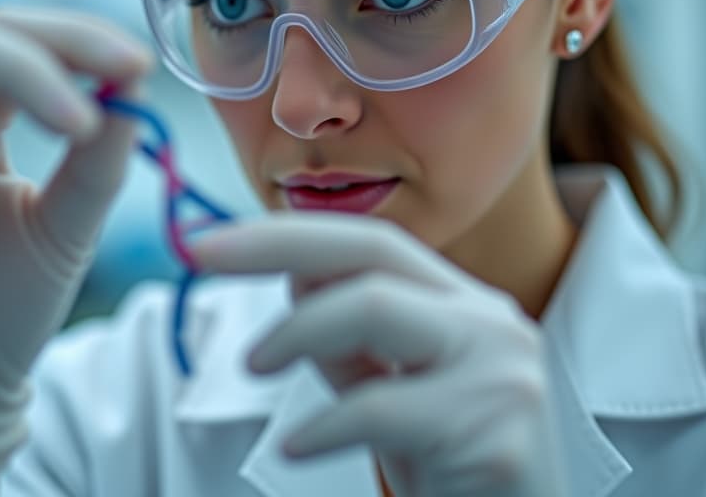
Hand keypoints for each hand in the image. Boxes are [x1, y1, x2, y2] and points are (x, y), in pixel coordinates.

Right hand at [0, 7, 152, 496]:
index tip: (139, 61)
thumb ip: (98, 158)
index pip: (30, 41)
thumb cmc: (8, 308)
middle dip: (58, 46)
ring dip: (10, 68)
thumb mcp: (70, 225)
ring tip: (72, 124)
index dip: (84, 37)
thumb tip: (133, 82)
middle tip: (120, 74)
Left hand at [192, 212, 567, 496]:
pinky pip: (381, 409)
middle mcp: (492, 323)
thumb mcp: (386, 395)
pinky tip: (297, 446)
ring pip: (375, 306)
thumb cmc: (450, 478)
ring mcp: (503, 372)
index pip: (371, 242)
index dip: (288, 232)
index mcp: (465, 307)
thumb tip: (295, 278)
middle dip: (277, 245)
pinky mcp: (498, 435)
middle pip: (373, 251)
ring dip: (295, 331)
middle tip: (202, 256)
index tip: (212, 240)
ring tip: (254, 365)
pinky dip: (322, 426)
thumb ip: (348, 340)